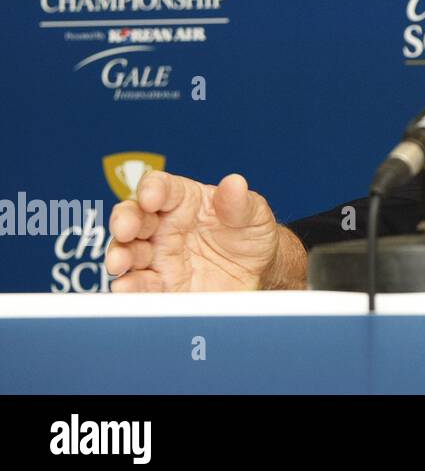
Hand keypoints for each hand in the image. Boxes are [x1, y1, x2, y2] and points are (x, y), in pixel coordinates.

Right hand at [106, 172, 303, 291]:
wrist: (258, 274)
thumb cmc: (252, 234)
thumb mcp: (254, 215)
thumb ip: (241, 203)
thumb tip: (235, 183)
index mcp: (184, 200)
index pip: (161, 187)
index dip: (152, 189)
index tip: (151, 197)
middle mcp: (163, 226)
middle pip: (133, 217)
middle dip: (125, 221)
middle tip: (126, 230)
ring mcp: (158, 257)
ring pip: (128, 252)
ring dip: (119, 255)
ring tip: (119, 263)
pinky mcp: (160, 286)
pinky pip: (138, 286)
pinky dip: (129, 287)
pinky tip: (126, 287)